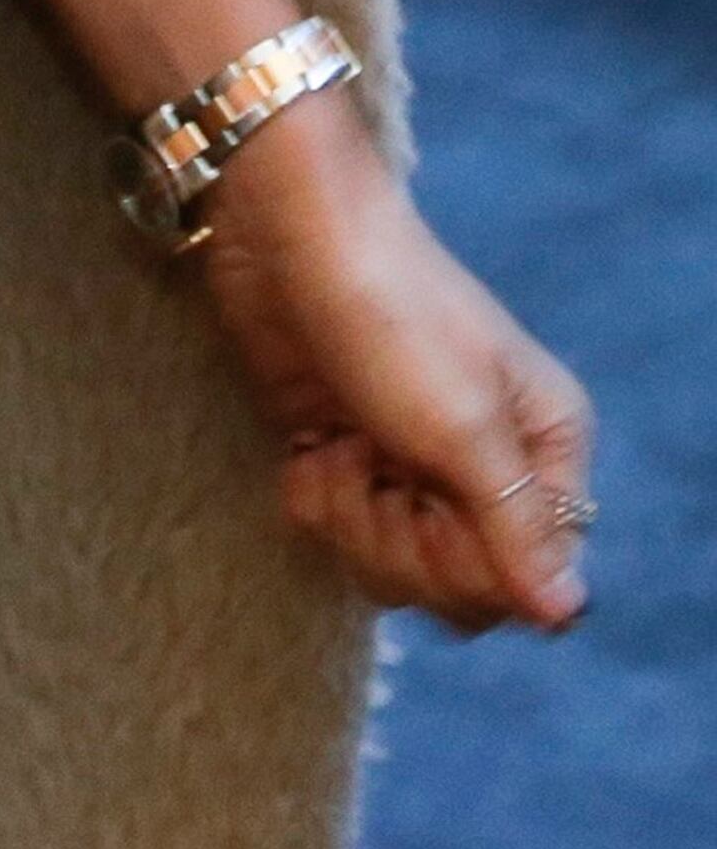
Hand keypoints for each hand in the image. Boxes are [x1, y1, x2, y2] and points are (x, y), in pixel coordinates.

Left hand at [190, 91, 593, 634]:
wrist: (282, 234)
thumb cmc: (389, 314)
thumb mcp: (461, 426)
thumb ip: (515, 527)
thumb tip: (568, 614)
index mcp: (544, 451)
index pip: (527, 581)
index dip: (467, 565)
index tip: (426, 502)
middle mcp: (489, 466)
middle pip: (460, 586)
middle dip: (401, 546)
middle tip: (372, 472)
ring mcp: (414, 463)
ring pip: (396, 569)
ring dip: (352, 522)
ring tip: (338, 451)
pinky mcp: (348, 454)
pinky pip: (341, 533)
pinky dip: (316, 503)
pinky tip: (307, 450)